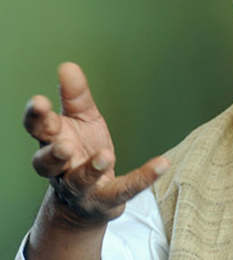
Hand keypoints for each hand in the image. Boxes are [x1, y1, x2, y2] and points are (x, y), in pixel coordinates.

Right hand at [24, 62, 168, 227]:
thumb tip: (67, 66)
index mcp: (53, 142)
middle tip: (66, 144)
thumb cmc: (82, 151)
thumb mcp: (81, 120)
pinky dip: (143, 178)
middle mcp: (60, 168)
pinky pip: (124, 190)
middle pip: (46, 162)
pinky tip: (162, 164)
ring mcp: (81, 188)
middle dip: (54, 153)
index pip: (38, 128)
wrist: (87, 201)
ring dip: (90, 170)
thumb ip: (75, 96)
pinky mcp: (106, 200)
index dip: (37, 116)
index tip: (40, 101)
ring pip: (79, 182)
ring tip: (105, 156)